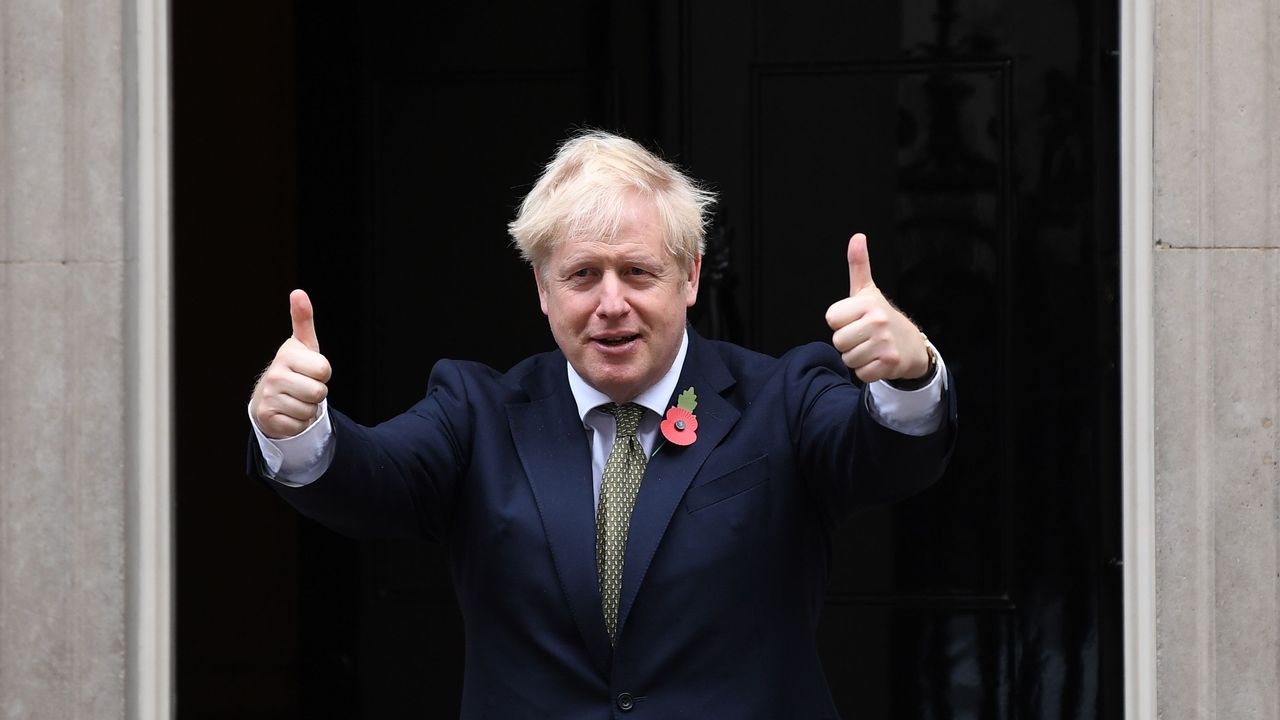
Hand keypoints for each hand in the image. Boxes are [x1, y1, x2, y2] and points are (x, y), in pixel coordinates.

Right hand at [250, 289, 332, 438]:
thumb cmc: (294, 368)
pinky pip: (300, 425)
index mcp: (286, 355)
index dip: (323, 373)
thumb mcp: (303, 345)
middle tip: (304, 387)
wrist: (270, 397)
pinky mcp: (268, 419)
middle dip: (317, 393)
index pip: (324, 369)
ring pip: (310, 411)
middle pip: (319, 392)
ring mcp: (269, 397)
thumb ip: (303, 319)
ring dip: (308, 409)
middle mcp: (274, 375)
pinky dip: (299, 423)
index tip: (310, 370)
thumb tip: (298, 292)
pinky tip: (288, 413)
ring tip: (296, 399)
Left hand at [824, 233, 929, 382]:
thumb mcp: (867, 291)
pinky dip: (866, 371)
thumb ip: (859, 266)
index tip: (855, 320)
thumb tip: (857, 237)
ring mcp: (884, 343)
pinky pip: (860, 373)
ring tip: (871, 348)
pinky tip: (877, 361)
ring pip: (848, 359)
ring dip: (857, 358)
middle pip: (838, 341)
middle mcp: (877, 321)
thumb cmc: (881, 316)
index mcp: (867, 303)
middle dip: (848, 342)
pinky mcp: (888, 364)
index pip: (831, 318)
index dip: (840, 322)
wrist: (912, 345)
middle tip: (864, 337)